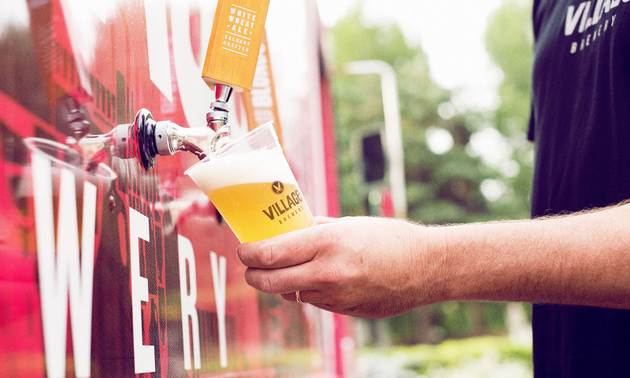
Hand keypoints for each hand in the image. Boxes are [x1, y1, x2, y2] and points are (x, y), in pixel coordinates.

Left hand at [236, 216, 444, 317]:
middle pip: (270, 281)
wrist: (426, 267)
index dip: (249, 254)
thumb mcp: (348, 224)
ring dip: (283, 283)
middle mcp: (327, 273)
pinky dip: (309, 291)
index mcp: (326, 243)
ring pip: (291, 293)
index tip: (244, 251)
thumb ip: (314, 230)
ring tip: (290, 268)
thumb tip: (286, 232)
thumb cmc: (389, 238)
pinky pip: (314, 302)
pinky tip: (322, 279)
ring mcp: (336, 297)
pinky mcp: (345, 312)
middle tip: (251, 267)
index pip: (270, 254)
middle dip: (254, 275)